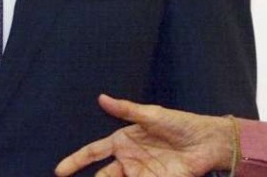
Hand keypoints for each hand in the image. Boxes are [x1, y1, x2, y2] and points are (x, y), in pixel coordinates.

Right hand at [55, 94, 233, 176]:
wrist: (207, 142)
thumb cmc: (180, 124)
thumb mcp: (152, 115)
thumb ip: (126, 110)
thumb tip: (101, 98)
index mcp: (124, 140)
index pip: (93, 152)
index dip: (76, 161)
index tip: (59, 170)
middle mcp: (128, 160)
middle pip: (103, 175)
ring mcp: (140, 174)